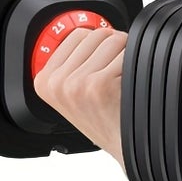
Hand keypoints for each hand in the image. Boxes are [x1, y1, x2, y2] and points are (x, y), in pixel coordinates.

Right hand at [32, 22, 127, 168]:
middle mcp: (57, 82)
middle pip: (96, 34)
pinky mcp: (99, 85)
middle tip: (121, 73)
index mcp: (45, 81)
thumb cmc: (108, 123)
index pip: (76, 35)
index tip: (108, 61)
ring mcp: (77, 83)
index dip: (99, 45)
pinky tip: (131, 85)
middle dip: (115, 48)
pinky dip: (137, 64)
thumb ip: (75, 63)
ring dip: (127, 55)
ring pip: (112, 39)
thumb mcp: (75, 94)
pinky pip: (126, 54)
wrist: (130, 150)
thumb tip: (95, 30)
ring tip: (125, 79)